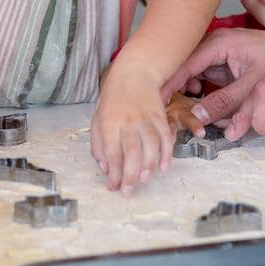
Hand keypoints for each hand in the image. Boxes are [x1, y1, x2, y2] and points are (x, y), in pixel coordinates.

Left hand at [91, 65, 174, 192]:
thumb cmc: (113, 99)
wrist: (135, 73)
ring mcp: (146, 118)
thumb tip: (106, 169)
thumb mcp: (98, 118)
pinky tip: (163, 167)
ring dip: (148, 164)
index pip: (111, 152)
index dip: (113, 173)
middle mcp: (128, 121)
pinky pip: (166, 137)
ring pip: (150, 145)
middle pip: (130, 151)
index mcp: (109, 122)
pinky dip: (166, 153)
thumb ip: (98, 144)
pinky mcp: (161, 117)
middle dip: (129, 174)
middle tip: (128, 191)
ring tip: (144, 179)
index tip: (113, 187)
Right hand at [162, 27, 264, 128]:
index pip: (184, 64)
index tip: (156, 102)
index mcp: (218, 44)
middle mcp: (212, 47)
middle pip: (185, 72)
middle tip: (177, 116)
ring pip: (193, 80)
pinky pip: (204, 83)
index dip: (169, 84)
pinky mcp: (221, 67)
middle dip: (182, 96)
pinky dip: (205, 98)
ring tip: (198, 117)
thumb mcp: (253, 85)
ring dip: (193, 99)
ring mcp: (216, 57)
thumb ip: (226, 103)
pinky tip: (212, 111)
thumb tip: (199, 118)